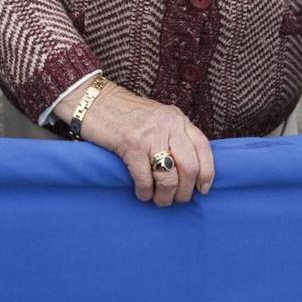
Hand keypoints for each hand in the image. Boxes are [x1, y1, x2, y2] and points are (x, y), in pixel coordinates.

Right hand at [67, 82, 214, 207]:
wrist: (95, 101)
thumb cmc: (126, 114)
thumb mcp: (158, 118)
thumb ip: (174, 136)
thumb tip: (188, 171)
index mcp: (177, 118)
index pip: (203, 148)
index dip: (207, 173)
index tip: (202, 190)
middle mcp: (168, 125)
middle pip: (190, 167)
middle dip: (185, 191)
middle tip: (177, 200)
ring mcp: (149, 134)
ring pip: (169, 177)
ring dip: (166, 196)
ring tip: (159, 200)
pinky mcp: (130, 144)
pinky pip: (145, 178)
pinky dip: (145, 192)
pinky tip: (142, 194)